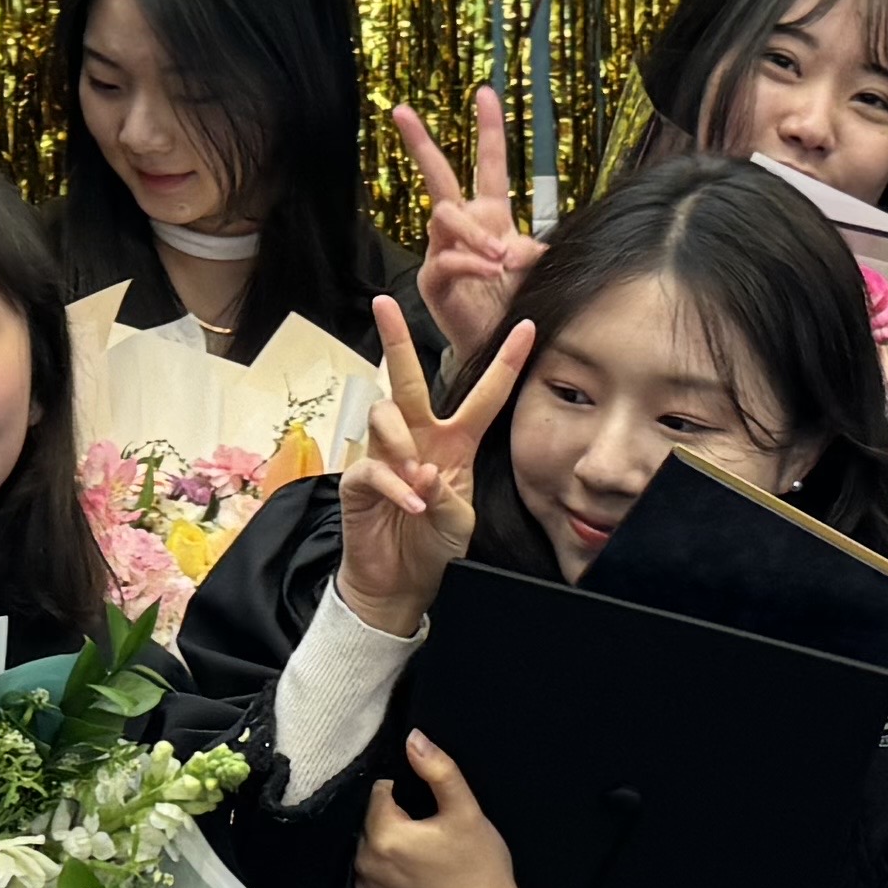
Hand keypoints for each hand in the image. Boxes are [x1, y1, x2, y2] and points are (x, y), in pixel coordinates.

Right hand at [334, 299, 533, 638]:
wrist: (400, 583)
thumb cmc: (434, 545)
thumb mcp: (460, 519)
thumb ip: (449, 495)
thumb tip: (423, 472)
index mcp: (454, 441)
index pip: (483, 395)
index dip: (506, 362)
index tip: (529, 327)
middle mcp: (418, 438)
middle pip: (406, 379)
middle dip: (395, 339)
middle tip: (383, 303)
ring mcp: (384, 456)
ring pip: (385, 415)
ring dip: (403, 444)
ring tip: (418, 480)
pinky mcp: (357, 480)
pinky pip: (372, 467)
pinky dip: (393, 483)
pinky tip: (410, 501)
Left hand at [352, 733, 540, 887]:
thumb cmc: (481, 873)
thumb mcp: (467, 813)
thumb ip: (439, 770)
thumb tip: (413, 738)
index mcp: (384, 835)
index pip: (381, 792)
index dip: (409, 794)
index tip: (433, 812)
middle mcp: (363, 864)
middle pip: (373, 821)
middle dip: (398, 821)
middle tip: (435, 836)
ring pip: (371, 849)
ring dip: (390, 847)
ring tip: (428, 859)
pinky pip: (370, 879)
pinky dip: (387, 875)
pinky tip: (417, 881)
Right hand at [398, 90, 541, 361]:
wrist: (503, 346)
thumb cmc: (517, 304)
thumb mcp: (534, 270)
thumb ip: (531, 251)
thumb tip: (526, 246)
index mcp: (490, 217)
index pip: (488, 165)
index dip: (489, 129)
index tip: (485, 93)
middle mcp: (462, 228)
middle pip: (438, 178)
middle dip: (420, 143)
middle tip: (402, 112)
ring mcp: (443, 252)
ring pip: (446, 218)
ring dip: (474, 234)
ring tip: (500, 258)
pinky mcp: (434, 281)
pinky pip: (447, 260)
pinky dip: (471, 263)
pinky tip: (491, 270)